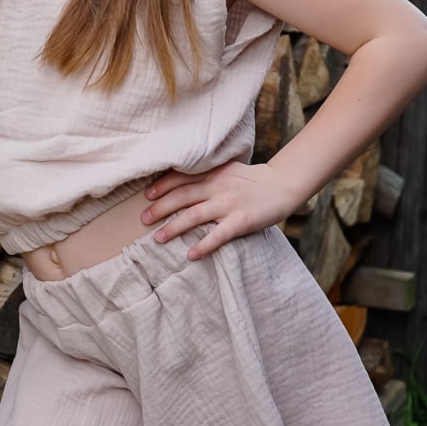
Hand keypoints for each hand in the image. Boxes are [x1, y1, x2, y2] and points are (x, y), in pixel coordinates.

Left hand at [140, 162, 298, 259]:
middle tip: (143, 219)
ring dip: (174, 227)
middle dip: (160, 207)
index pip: (182, 177)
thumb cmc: (253, 181)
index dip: (162, 186)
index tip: (146, 195)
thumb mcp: (228, 170)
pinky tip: (191, 255)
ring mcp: (229, 203)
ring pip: (195, 215)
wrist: (283, 185)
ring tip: (158, 238)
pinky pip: (219, 234)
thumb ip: (208, 175)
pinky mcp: (242, 220)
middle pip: (182, 196)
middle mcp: (218, 186)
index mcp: (213, 173)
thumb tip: (181, 185)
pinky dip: (204, 245)